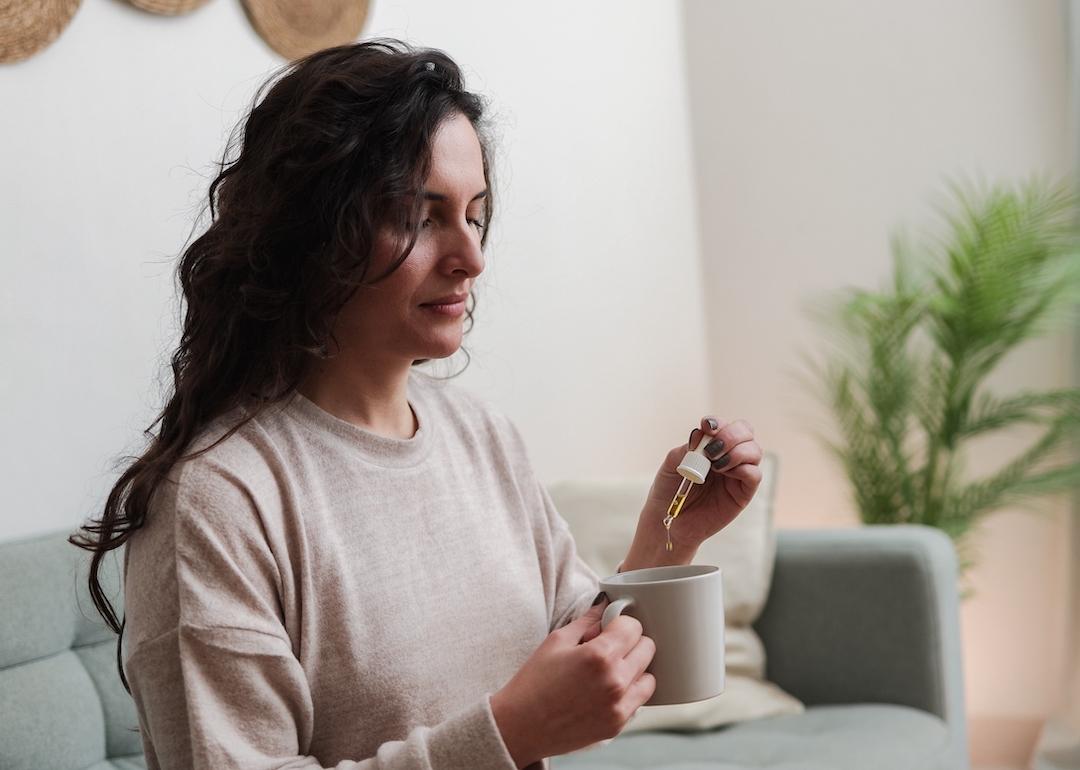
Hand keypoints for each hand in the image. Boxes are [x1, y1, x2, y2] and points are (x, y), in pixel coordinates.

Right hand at [490, 600, 655, 766]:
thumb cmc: (534, 683)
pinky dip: (630, 691)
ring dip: (635, 668)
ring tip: (610, 670)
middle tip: (609, 646)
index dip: (620, 622)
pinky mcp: (618, 724)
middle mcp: (615, 681)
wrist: (521, 725)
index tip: (609, 627)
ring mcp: (619, 706)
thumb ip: (587, 621)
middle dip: (630, 642)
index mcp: (600, 656)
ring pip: (650, 676)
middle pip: (648, 648)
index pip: (633, 627)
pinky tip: (607, 689)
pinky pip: (640, 700)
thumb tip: (605, 606)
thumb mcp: (556, 641)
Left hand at [642, 416, 762, 551]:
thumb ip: (687, 448)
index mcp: (711, 446)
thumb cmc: (668, 491)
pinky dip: (743, 469)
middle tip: (711, 450)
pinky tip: (724, 473)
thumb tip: (702, 435)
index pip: (725, 425)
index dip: (718, 423)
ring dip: (736, 451)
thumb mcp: (671, 464)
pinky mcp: (743, 493)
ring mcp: (737, 474)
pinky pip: (755, 475)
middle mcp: (728, 456)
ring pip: (754, 451)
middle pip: (746, 432)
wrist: (667, 520)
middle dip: (731, 434)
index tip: (706, 427)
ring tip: (715, 465)